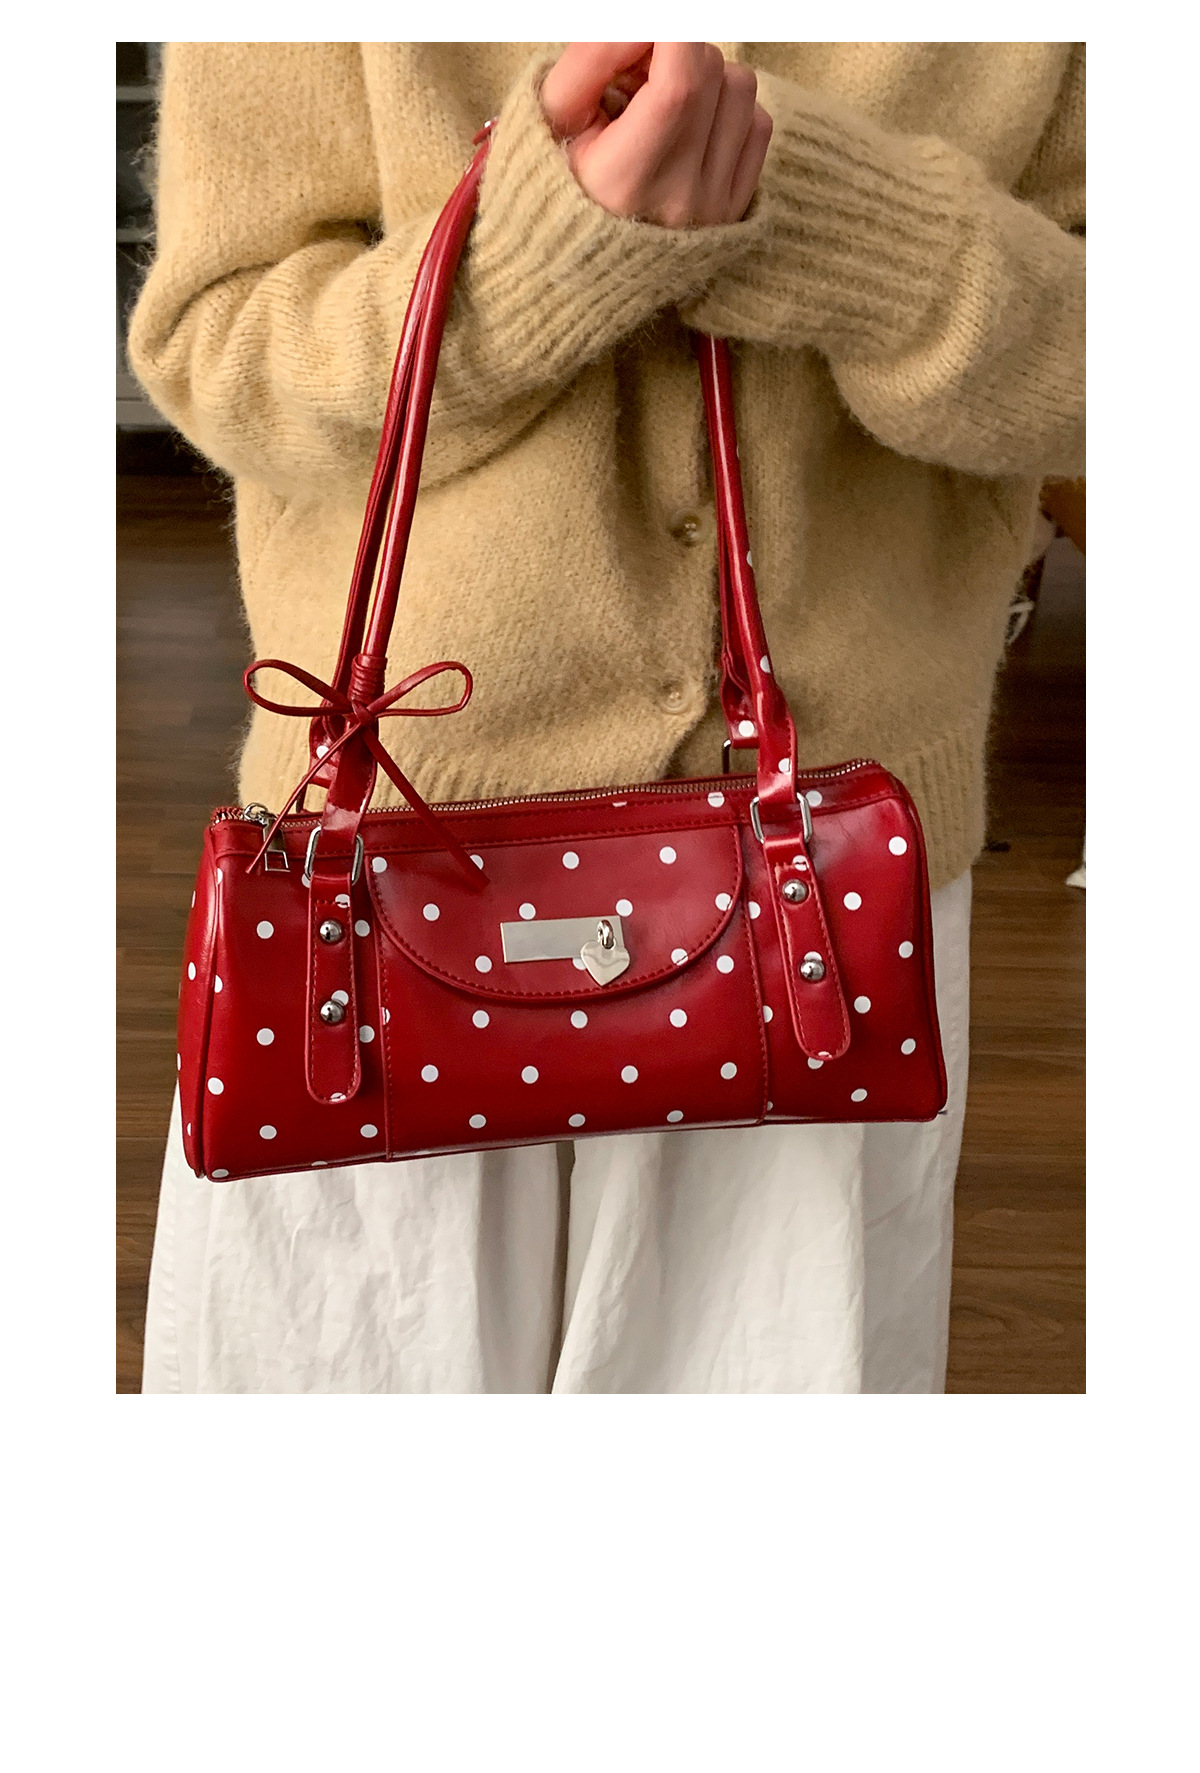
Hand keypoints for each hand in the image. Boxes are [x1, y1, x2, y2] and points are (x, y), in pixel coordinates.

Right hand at [540, 42, 771, 227]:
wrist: (584, 264)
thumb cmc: (563, 181)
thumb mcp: (555, 116)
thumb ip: (593, 56)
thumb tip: (644, 20)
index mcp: (624, 181)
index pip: (679, 80)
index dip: (668, 34)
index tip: (642, 36)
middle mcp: (679, 198)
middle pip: (708, 70)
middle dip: (675, 50)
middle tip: (640, 76)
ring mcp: (715, 206)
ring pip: (740, 87)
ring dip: (705, 77)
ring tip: (667, 104)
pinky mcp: (737, 208)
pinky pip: (758, 124)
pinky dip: (727, 111)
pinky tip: (692, 130)